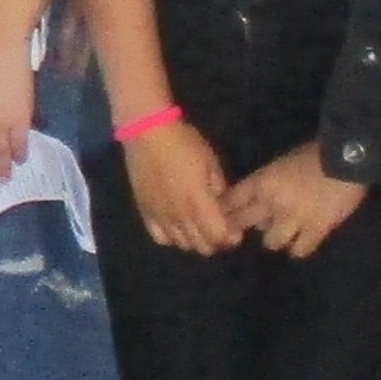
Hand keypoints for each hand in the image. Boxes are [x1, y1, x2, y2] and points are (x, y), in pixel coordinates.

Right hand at [119, 115, 236, 255]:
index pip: (219, 235)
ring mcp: (160, 216)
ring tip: (199, 227)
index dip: (230, 237)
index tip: (235, 230)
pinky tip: (177, 226)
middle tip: (219, 229)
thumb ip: (219, 187)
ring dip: (195, 241)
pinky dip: (172, 238)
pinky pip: (160, 238)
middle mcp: (179, 214)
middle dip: (215, 242)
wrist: (146, 133)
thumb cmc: (183, 142)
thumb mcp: (211, 160)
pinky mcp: (145, 212)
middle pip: (202, 246)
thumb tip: (221, 204)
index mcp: (198, 201)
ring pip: (182, 245)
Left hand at [226, 143, 367, 258]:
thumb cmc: (315, 154)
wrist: (348, 157)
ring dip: (276, 238)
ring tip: (286, 232)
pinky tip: (303, 242)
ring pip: (270, 243)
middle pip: (243, 224)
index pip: (230, 201)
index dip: (225, 212)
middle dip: (243, 227)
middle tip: (250, 229)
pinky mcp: (317, 229)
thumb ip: (266, 183)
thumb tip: (255, 201)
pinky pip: (299, 251)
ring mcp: (294, 218)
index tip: (222, 218)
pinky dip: (299, 248)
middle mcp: (272, 202)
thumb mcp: (281, 163)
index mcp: (262, 181)